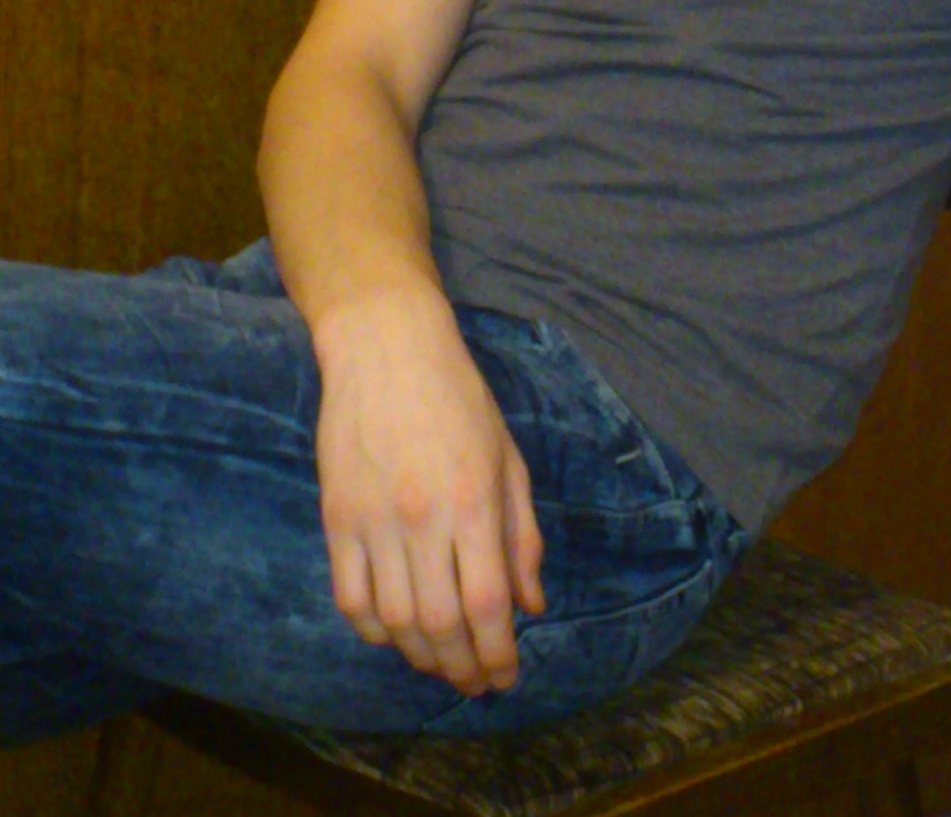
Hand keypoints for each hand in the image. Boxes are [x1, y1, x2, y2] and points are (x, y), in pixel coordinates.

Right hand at [313, 285, 544, 694]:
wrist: (386, 348)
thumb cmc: (459, 398)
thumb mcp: (508, 458)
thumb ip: (522, 535)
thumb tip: (531, 606)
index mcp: (474, 501)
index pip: (487, 604)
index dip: (498, 653)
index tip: (505, 677)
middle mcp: (423, 519)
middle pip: (440, 625)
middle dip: (462, 667)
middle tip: (474, 684)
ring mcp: (373, 521)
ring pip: (394, 622)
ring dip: (420, 657)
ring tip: (441, 665)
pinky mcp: (337, 518)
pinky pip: (350, 598)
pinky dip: (373, 630)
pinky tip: (394, 633)